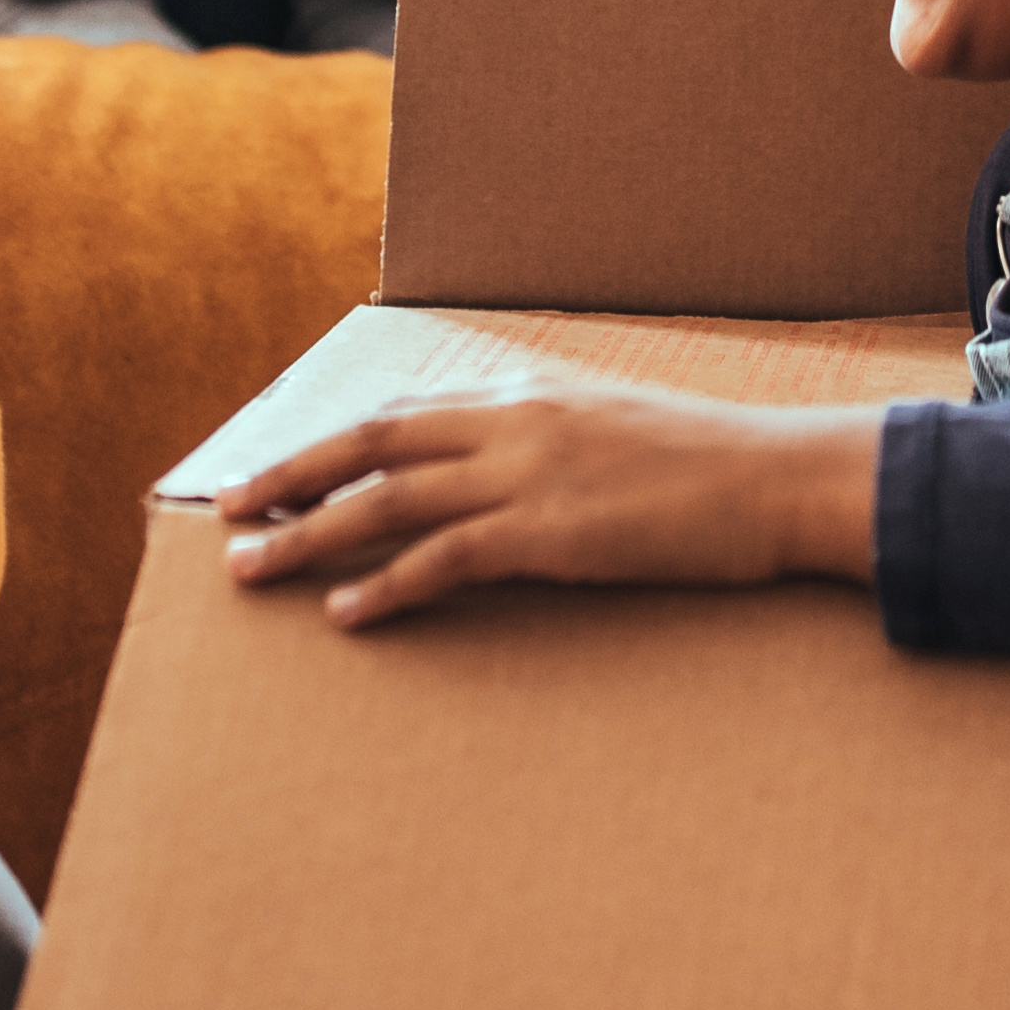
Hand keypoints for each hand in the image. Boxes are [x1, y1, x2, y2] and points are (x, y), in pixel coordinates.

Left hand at [214, 373, 880, 627]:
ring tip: (253, 573)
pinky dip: (386, 586)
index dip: (326, 445)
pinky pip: (446, 558)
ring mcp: (529, 474)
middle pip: (368, 445)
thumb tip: (501, 472)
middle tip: (227, 516)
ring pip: (388, 500)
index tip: (274, 474)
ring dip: (310, 537)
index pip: (398, 415)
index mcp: (524, 394)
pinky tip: (345, 615)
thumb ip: (548, 442)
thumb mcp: (614, 430)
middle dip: (288, 479)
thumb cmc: (711, 468)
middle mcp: (512, 421)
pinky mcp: (553, 532)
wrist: (781, 477)